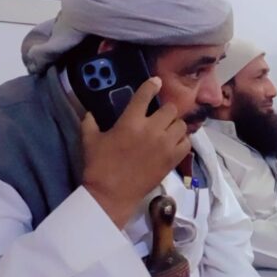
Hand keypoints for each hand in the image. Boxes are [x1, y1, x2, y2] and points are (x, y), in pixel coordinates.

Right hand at [82, 77, 190, 228]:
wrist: (111, 195)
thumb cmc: (99, 166)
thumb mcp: (89, 141)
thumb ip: (90, 122)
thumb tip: (89, 113)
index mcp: (130, 121)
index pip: (145, 95)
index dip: (152, 85)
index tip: (156, 82)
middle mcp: (151, 129)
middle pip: (170, 109)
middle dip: (165, 111)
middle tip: (159, 117)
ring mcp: (165, 145)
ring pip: (181, 125)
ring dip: (175, 125)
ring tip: (168, 131)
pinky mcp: (172, 159)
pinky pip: (187, 143)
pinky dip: (182, 141)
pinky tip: (174, 144)